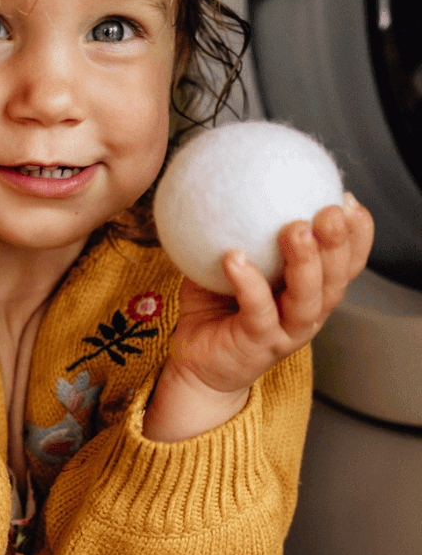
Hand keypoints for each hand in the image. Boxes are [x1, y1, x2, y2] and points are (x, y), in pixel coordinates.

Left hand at [144, 194, 373, 440]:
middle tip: (330, 210)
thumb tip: (226, 188)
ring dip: (306, 261)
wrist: (197, 366)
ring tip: (295, 229)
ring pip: (308, 297)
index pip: (346, 263)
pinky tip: (234, 258)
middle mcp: (306, 314)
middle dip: (340, 241)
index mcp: (310, 294)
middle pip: (336, 277)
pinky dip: (248, 282)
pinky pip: (257, 310)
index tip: (347, 199)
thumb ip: (238, 236)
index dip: (357, 234)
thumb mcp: (229, 271)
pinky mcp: (256, 344)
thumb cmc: (215, 315)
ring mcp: (284, 332)